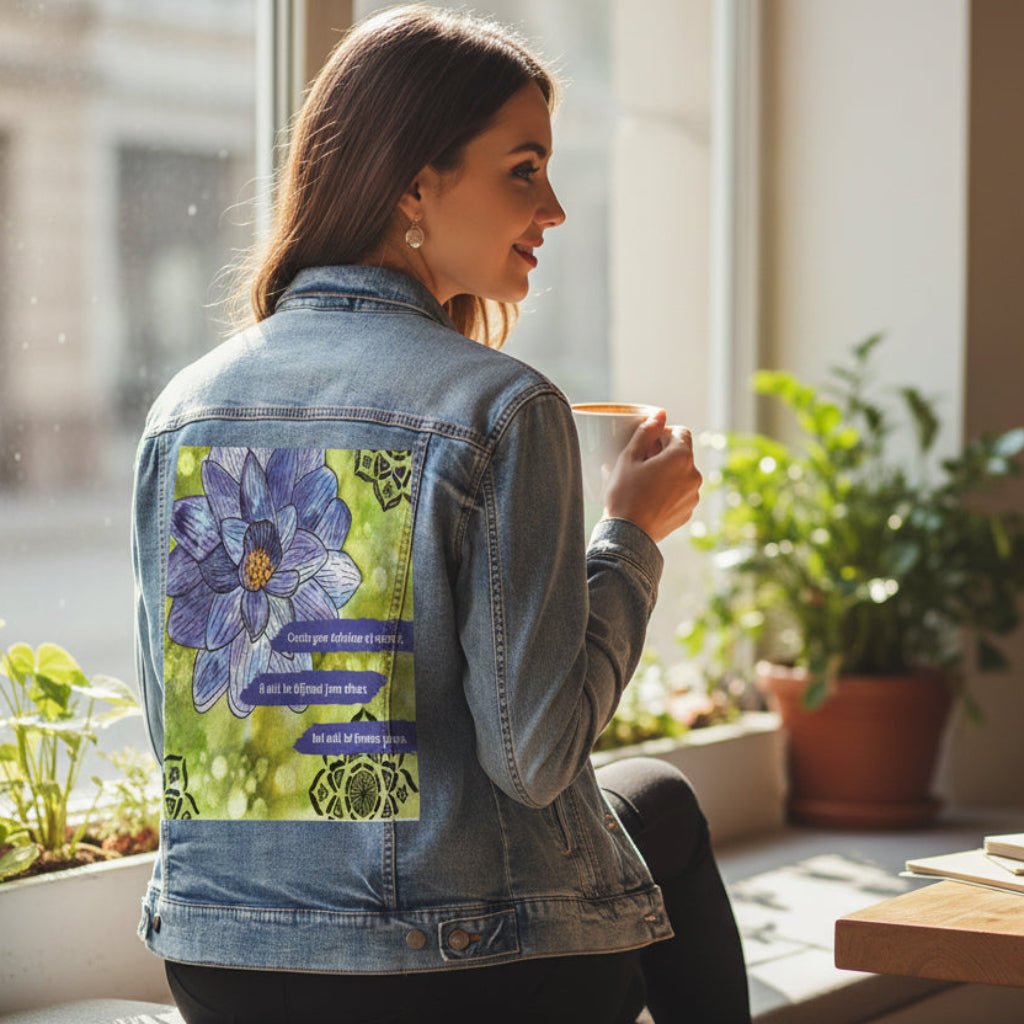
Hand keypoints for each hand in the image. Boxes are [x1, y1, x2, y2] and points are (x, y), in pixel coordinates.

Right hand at [603, 410, 701, 542]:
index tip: (646, 445)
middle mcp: (694, 475)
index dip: (663, 434)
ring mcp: (693, 496)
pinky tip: (649, 499)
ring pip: (682, 474)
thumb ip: (646, 431)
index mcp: (682, 457)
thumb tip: (660, 414)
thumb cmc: (625, 494)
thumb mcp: (629, 457)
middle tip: (640, 463)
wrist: (627, 535)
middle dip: (664, 454)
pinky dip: (669, 491)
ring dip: (668, 472)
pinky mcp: (687, 512)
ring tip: (644, 483)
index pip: (681, 432)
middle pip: (682, 454)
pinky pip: (680, 493)